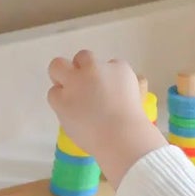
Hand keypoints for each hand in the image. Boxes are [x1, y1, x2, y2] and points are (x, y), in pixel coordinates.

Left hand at [47, 50, 165, 186]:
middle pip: (83, 57)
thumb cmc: (136, 123)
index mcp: (119, 69)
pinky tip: (69, 112)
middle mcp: (95, 69)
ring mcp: (75, 82)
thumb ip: (134, 87)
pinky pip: (53, 93)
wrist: (121, 138)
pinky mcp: (61, 98)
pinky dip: (60, 101)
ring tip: (70, 96)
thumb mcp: (141, 99)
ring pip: (58, 66)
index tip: (107, 90)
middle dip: (80, 66)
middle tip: (81, 83)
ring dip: (62, 78)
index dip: (106, 77)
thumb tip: (137, 80)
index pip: (110, 65)